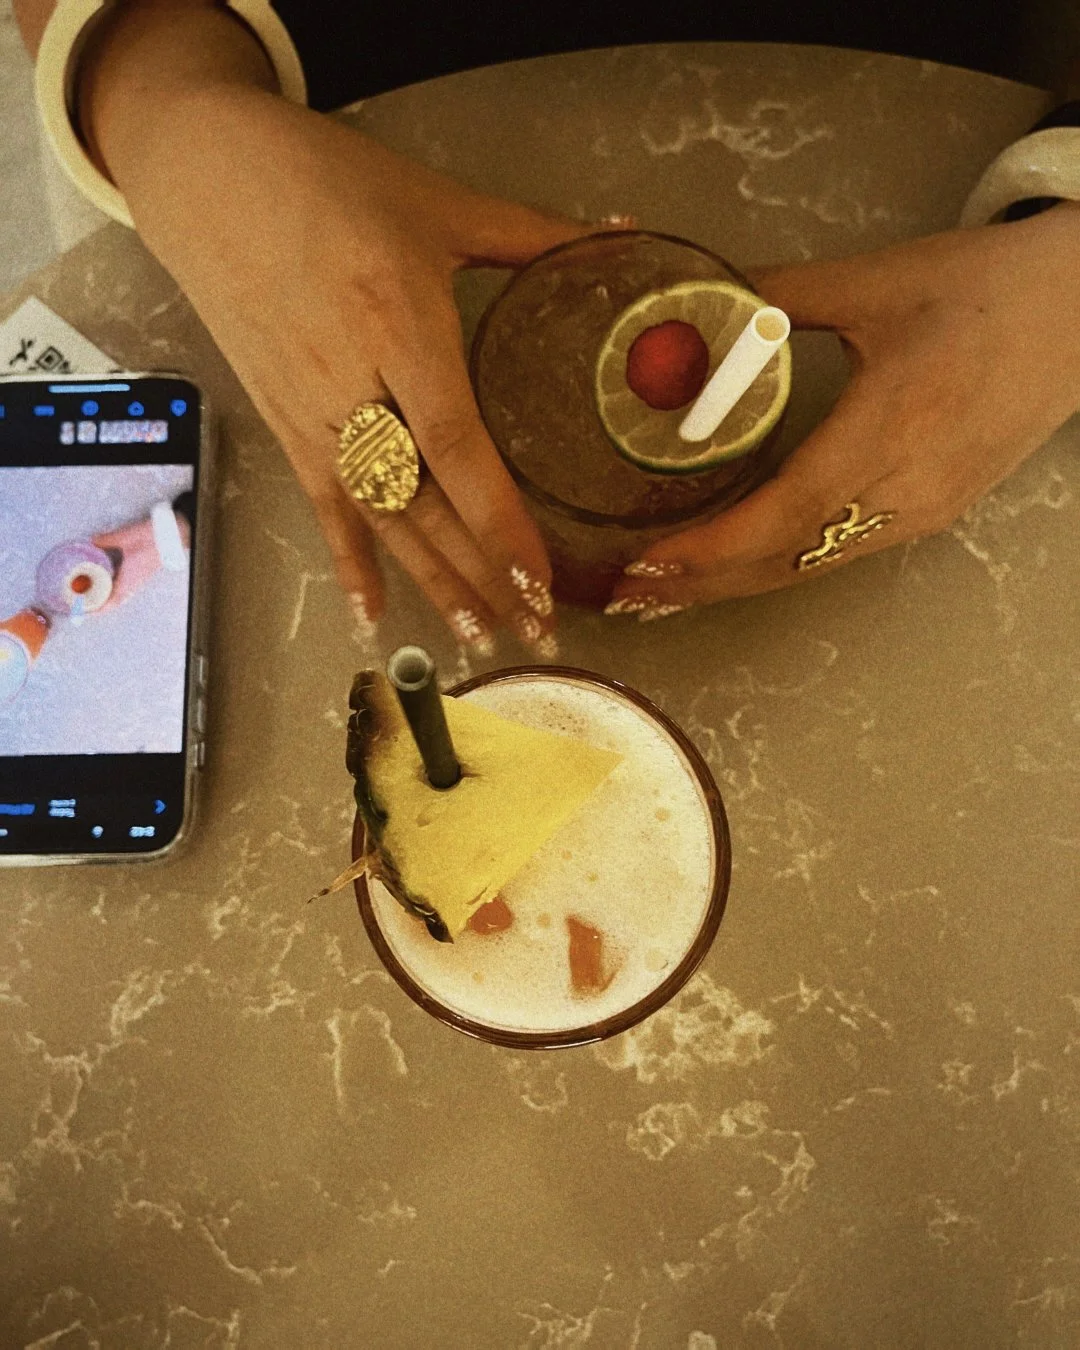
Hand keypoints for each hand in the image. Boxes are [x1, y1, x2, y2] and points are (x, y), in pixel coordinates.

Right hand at [100, 82, 600, 653]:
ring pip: (382, 519)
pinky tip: (373, 615)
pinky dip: (349, 563)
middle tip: (533, 631)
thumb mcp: (437, 204)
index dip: (501, 523)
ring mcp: (313, 415)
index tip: (542, 579)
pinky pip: (324, 509)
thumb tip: (622, 236)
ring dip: (432, 583)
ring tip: (478, 638)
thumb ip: (533, 234)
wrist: (208, 178)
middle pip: (427, 504)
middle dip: (483, 575)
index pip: (461, 450)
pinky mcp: (284, 425)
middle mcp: (354, 387)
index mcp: (399, 327)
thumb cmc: (328, 183)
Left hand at [606, 203, 1079, 618]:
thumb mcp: (875, 281)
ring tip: (666, 589)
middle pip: (787, 561)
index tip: (647, 563)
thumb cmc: (987, 289)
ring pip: (812, 566)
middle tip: (627, 596)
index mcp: (889, 427)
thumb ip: (778, 298)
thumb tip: (696, 306)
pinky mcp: (934, 511)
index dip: (709, 549)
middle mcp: (907, 487)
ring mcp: (924, 509)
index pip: (782, 513)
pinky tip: (738, 562)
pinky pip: (842, 553)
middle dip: (702, 585)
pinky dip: (779, 565)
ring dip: (735, 583)